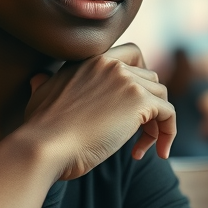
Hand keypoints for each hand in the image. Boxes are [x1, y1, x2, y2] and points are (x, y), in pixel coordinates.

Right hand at [19, 43, 175, 181]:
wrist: (43, 146)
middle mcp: (110, 64)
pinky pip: (169, 113)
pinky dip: (169, 133)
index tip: (134, 104)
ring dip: (157, 122)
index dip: (140, 77)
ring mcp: (126, 80)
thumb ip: (45, 84)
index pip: (131, 54)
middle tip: (138, 132)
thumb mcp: (40, 97)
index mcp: (90, 60)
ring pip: (161, 95)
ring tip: (142, 147)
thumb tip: (38, 79)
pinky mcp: (139, 101)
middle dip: (148, 105)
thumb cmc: (40, 130)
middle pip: (149, 77)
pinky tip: (157, 153)